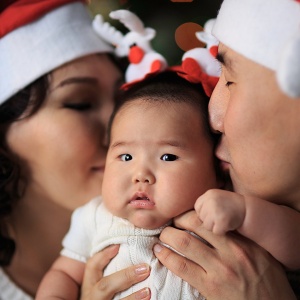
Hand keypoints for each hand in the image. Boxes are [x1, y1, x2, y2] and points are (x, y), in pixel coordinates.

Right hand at [81, 245, 150, 299]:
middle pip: (104, 286)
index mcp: (89, 287)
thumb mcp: (98, 288)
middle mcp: (92, 299)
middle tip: (145, 268)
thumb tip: (126, 251)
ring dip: (133, 298)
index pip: (91, 267)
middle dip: (125, 276)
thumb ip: (110, 275)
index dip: (104, 255)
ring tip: (148, 291)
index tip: (119, 246)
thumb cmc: (101, 298)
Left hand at [154, 210, 295, 299]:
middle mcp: (231, 251)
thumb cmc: (267, 282)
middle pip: (195, 224)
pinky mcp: (210, 286)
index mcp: (243, 241)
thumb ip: (239, 239)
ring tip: (161, 236)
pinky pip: (182, 267)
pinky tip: (159, 252)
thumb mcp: (260, 254)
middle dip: (178, 220)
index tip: (185, 215)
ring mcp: (220, 269)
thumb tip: (216, 227)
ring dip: (168, 236)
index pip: (212, 218)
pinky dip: (167, 257)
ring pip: (184, 242)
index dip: (193, 214)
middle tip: (171, 222)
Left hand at [195, 189, 245, 234]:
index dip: (205, 213)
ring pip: (207, 226)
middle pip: (201, 217)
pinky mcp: (222, 220)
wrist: (249, 211)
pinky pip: (216, 232)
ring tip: (224, 220)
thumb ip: (204, 204)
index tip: (214, 213)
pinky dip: (222, 231)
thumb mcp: (217, 199)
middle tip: (221, 216)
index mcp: (209, 194)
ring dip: (215, 227)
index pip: (197, 208)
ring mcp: (216, 210)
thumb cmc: (230, 207)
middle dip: (210, 220)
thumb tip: (186, 217)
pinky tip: (229, 225)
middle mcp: (211, 200)